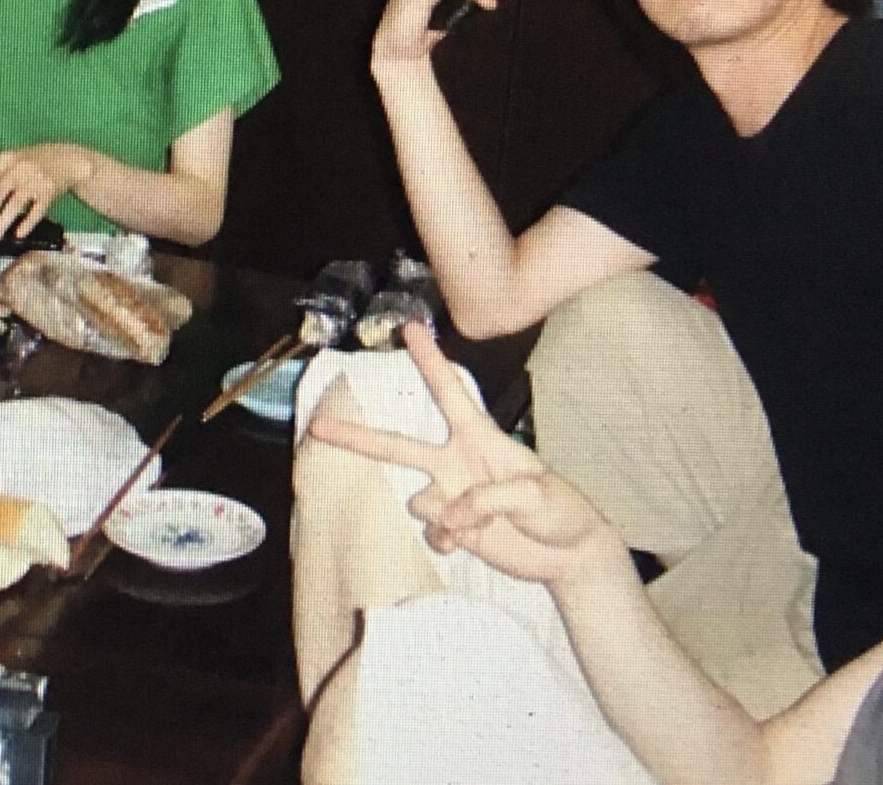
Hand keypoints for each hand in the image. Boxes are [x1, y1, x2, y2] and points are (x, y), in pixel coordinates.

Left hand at [0, 143, 92, 244]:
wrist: (67, 159)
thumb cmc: (31, 164)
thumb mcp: (8, 165)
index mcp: (4, 160)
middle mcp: (18, 167)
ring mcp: (35, 179)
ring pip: (14, 205)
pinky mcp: (50, 191)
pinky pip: (36, 211)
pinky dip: (27, 223)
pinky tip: (17, 235)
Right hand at [306, 323, 622, 590]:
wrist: (567, 556)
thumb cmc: (560, 510)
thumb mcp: (537, 494)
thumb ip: (490, 497)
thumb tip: (450, 516)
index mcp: (481, 439)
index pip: (450, 393)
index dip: (430, 360)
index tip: (410, 327)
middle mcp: (457, 463)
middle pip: (398, 445)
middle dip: (356, 437)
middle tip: (316, 426)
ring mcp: (451, 497)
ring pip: (419, 502)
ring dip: (447, 517)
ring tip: (484, 523)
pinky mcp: (452, 532)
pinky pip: (430, 534)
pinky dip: (447, 542)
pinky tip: (472, 545)